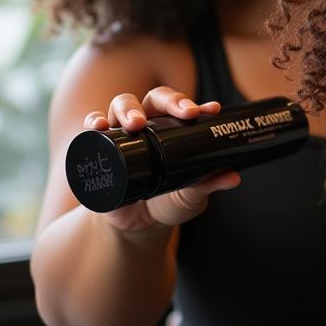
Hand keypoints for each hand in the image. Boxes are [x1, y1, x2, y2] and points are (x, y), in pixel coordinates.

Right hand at [82, 87, 239, 232]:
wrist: (136, 226)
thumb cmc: (167, 203)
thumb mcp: (191, 196)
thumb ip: (209, 184)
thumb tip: (233, 177)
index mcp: (171, 129)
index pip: (182, 107)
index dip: (196, 104)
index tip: (211, 110)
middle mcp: (147, 125)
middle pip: (154, 98)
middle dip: (169, 100)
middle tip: (183, 112)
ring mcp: (122, 134)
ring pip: (122, 105)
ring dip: (128, 109)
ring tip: (136, 123)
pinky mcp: (99, 148)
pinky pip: (92, 128)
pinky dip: (93, 122)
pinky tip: (98, 126)